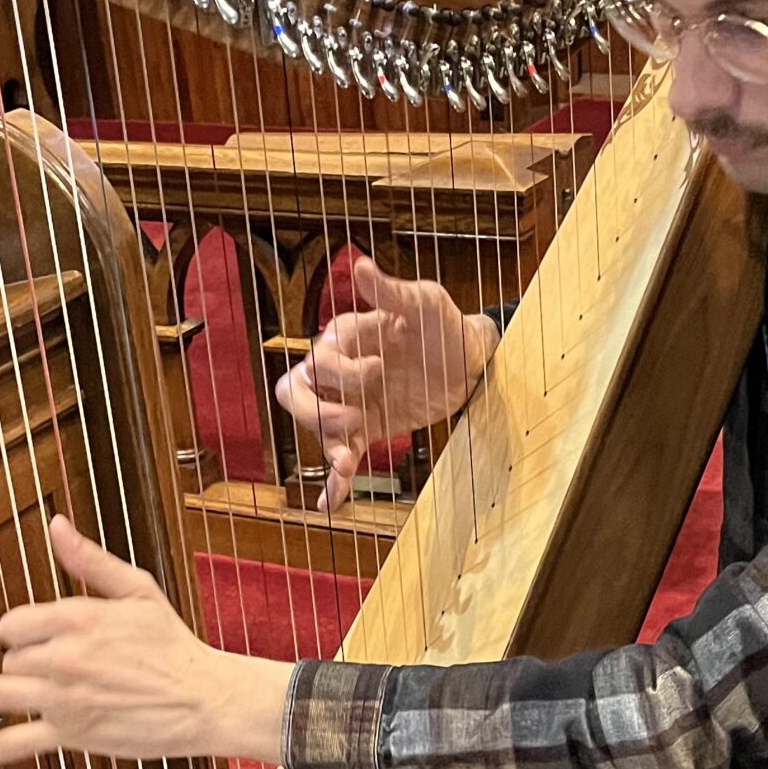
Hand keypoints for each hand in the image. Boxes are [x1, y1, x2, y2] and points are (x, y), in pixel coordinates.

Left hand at [0, 516, 291, 768]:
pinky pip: (12, 744)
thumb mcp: (137, 589)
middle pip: (9, 657)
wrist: (204, 699)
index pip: (16, 623)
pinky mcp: (69, 734)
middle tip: (59, 673)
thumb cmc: (173, 644)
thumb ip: (89, 561)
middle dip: (23, 665)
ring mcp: (62, 698)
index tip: (42, 642)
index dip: (23, 633)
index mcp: (76, 616)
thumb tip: (56, 524)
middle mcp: (63, 655)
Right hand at [276, 254, 498, 511]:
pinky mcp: (368, 430)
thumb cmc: (446, 325)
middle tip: (354, 418)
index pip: (319, 358)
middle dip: (315, 409)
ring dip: (325, 443)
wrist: (472, 363)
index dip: (343, 370)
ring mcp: (350, 402)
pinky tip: (330, 503)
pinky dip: (334, 481)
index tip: (380, 368)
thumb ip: (389, 292)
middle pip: (295, 392)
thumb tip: (360, 264)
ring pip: (314, 426)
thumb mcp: (423, 303)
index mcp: (347, 337)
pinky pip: (342, 455)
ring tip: (348, 458)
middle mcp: (340, 370)